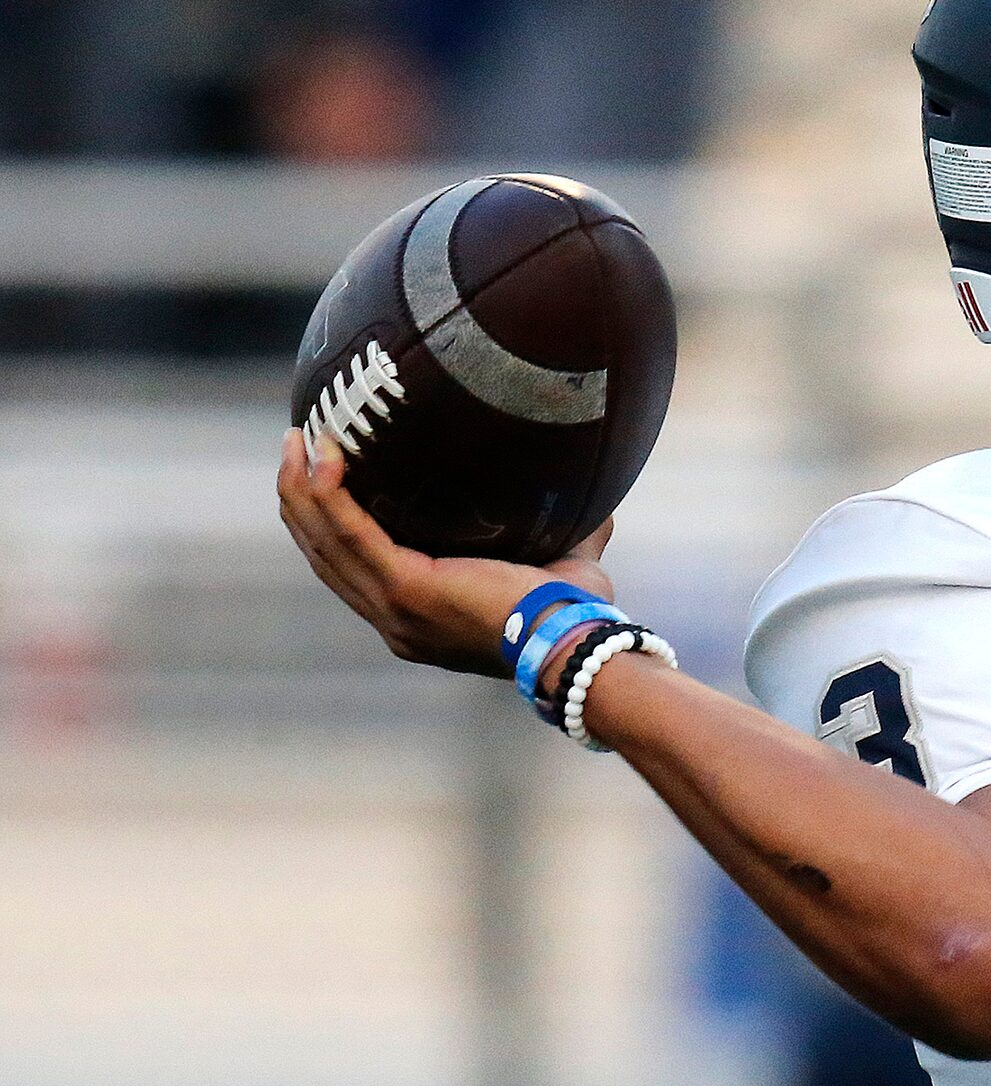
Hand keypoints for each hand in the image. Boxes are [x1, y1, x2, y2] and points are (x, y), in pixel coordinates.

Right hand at [277, 428, 613, 675]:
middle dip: (302, 500)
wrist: (577, 646)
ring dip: (303, 489)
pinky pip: (351, 532)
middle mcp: (396, 620)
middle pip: (326, 554)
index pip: (354, 571)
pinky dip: (330, 494)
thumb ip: (573, 541)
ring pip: (325, 541)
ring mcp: (396, 608)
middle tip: (296, 446)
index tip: (322, 478)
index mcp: (418, 619)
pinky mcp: (407, 588)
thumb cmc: (576, 618)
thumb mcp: (563, 572)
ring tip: (296, 439)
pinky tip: (324, 456)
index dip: (329, 525)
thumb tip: (598, 508)